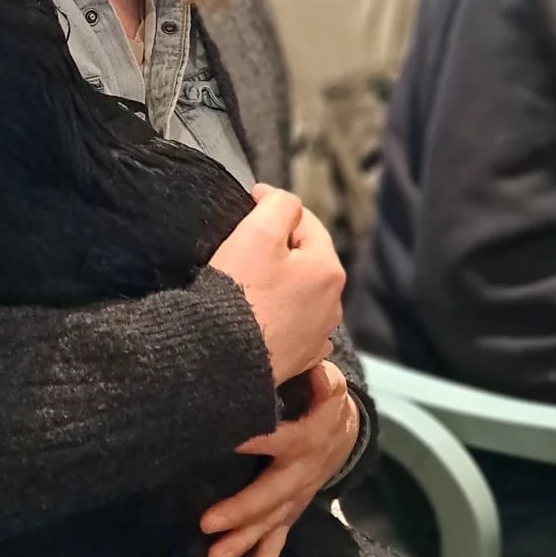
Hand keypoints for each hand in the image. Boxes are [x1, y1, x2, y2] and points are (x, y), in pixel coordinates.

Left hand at [200, 360, 359, 556]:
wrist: (344, 430)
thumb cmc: (322, 398)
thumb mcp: (325, 380)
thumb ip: (318, 377)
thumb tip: (320, 373)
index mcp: (305, 441)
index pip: (274, 440)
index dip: (250, 440)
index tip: (220, 441)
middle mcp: (300, 477)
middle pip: (270, 497)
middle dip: (240, 512)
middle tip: (208, 524)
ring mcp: (293, 502)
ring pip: (269, 528)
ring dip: (243, 547)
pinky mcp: (287, 516)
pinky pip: (274, 549)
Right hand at [208, 185, 344, 386]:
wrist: (223, 357)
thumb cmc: (239, 295)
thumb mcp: (258, 232)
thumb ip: (279, 204)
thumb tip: (279, 199)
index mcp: (328, 269)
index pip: (305, 222)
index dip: (275, 207)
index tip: (249, 201)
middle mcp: (332, 303)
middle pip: (304, 259)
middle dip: (277, 247)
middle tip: (243, 243)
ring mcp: (317, 333)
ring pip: (298, 292)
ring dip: (277, 281)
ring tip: (246, 281)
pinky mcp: (299, 357)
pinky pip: (290, 323)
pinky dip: (276, 313)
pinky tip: (255, 312)